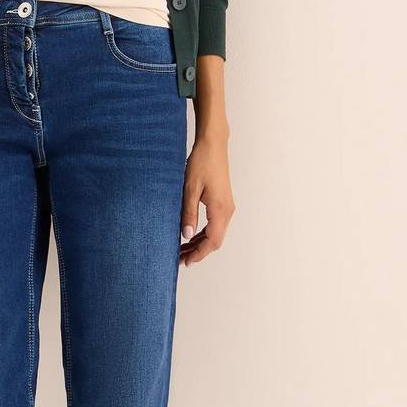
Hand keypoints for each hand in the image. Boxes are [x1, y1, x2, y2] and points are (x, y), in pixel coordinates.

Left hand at [179, 135, 234, 266]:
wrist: (213, 145)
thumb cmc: (201, 163)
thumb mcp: (189, 189)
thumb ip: (188, 214)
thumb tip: (185, 236)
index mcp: (220, 210)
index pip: (212, 241)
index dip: (198, 254)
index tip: (185, 262)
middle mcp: (227, 211)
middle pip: (215, 240)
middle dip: (198, 251)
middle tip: (179, 259)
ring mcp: (227, 207)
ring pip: (215, 233)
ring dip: (200, 243)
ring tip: (182, 249)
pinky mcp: (223, 202)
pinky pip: (215, 224)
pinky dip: (203, 233)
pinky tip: (190, 235)